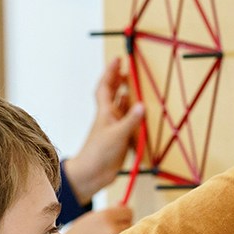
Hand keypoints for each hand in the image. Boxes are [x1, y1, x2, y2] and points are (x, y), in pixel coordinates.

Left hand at [62, 57, 145, 198]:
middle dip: (119, 81)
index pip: (106, 86)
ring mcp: (115, 128)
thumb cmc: (98, 153)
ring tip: (135, 86)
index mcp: (105, 112)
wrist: (91, 174)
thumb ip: (130, 121)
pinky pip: (128, 123)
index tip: (117, 59)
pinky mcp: (120, 139)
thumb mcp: (117, 135)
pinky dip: (134, 116)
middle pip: (113, 94)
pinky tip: (140, 113)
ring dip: (127, 97)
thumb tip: (142, 106)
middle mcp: (109, 117)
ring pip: (121, 107)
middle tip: (127, 70)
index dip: (111, 72)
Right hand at [62, 206, 133, 233]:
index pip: (128, 212)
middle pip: (130, 224)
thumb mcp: (92, 218)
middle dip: (124, 224)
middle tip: (111, 229)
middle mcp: (112, 229)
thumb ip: (109, 212)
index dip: (124, 214)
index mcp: (106, 216)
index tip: (119, 217)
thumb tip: (124, 204)